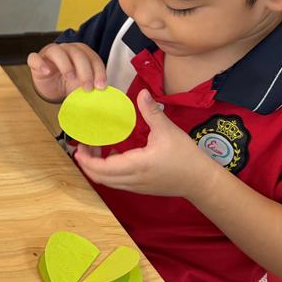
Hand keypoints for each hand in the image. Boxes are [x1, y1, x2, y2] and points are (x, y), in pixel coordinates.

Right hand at [27, 41, 106, 100]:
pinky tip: (46, 71)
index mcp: (80, 53)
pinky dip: (40, 63)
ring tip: (70, 78)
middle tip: (87, 87)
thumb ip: (91, 84)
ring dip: (66, 65)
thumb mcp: (82, 84)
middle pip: (77, 53)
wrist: (52, 89)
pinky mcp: (36, 60)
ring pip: (57, 52)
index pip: (92, 57)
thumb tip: (101, 92)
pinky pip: (35, 58)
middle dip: (85, 71)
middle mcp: (65, 49)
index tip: (101, 86)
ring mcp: (49, 53)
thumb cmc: (68, 84)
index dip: (98, 71)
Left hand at [74, 90, 219, 199]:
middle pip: (100, 178)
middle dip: (87, 163)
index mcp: (137, 165)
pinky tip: (111, 157)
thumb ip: (152, 112)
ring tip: (94, 150)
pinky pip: (117, 182)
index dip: (86, 160)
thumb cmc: (187, 157)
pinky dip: (108, 172)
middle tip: (83, 146)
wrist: (202, 181)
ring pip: (108, 182)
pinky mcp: (141, 188)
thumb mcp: (168, 131)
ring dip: (97, 168)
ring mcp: (137, 186)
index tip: (79, 147)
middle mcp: (133, 179)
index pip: (103, 168)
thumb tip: (142, 93)